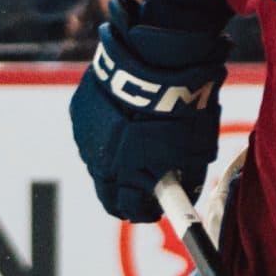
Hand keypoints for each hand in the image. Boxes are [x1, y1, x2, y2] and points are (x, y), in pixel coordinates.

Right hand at [69, 0, 227, 221]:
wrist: (157, 63)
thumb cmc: (182, 109)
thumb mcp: (195, 150)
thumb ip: (188, 179)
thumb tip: (184, 195)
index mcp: (129, 175)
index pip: (129, 209)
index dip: (144, 212)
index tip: (153, 210)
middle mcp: (101, 161)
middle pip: (107, 192)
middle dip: (125, 195)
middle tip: (141, 188)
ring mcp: (86, 135)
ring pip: (98, 161)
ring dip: (114, 162)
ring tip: (137, 146)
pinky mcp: (80, 111)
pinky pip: (93, 131)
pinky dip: (107, 133)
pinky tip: (125, 119)